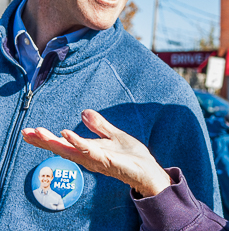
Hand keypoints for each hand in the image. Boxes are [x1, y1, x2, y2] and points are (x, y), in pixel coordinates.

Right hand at [22, 109, 170, 197]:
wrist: (148, 169)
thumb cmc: (131, 156)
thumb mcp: (114, 136)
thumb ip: (99, 126)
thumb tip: (84, 112)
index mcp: (88, 150)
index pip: (64, 144)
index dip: (47, 138)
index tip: (30, 131)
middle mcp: (89, 157)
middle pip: (62, 148)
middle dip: (44, 141)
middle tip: (26, 133)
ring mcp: (97, 160)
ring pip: (72, 151)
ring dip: (55, 142)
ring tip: (40, 133)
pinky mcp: (108, 161)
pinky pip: (90, 151)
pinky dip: (77, 143)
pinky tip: (67, 134)